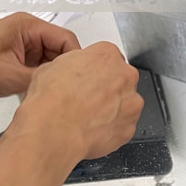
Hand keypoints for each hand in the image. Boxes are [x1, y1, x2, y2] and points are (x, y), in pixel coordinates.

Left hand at [0, 12, 81, 99]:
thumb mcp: (11, 77)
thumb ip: (42, 79)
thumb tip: (66, 86)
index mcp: (27, 27)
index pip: (67, 40)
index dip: (75, 61)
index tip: (77, 82)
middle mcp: (28, 32)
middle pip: (62, 50)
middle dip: (64, 71)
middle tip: (65, 91)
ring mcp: (24, 44)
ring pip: (53, 61)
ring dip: (52, 77)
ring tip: (51, 93)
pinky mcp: (20, 56)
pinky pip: (41, 67)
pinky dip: (43, 80)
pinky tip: (39, 91)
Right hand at [18, 42, 143, 161]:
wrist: (55, 129)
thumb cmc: (53, 99)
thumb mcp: (54, 65)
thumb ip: (75, 65)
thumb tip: (70, 72)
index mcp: (108, 55)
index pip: (109, 58)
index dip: (96, 71)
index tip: (89, 78)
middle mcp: (125, 77)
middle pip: (121, 80)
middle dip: (107, 89)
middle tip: (88, 99)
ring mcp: (131, 104)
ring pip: (125, 105)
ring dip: (112, 109)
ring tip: (89, 116)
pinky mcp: (129, 128)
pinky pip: (123, 127)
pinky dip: (112, 128)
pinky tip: (94, 129)